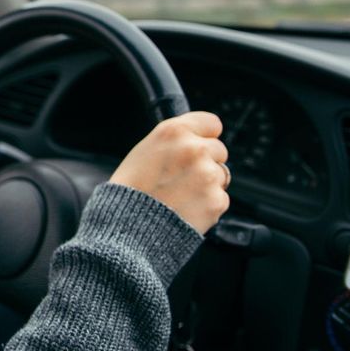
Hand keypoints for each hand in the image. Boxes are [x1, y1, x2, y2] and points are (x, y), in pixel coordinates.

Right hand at [109, 111, 228, 233]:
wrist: (128, 226)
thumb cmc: (131, 189)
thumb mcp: (145, 150)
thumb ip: (174, 141)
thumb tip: (197, 140)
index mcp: (174, 132)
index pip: (212, 123)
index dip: (205, 136)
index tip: (200, 145)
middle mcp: (194, 149)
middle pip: (219, 150)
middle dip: (206, 162)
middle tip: (182, 177)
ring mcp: (208, 175)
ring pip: (221, 175)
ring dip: (208, 184)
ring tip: (181, 195)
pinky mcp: (216, 200)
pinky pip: (220, 198)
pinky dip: (207, 205)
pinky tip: (186, 208)